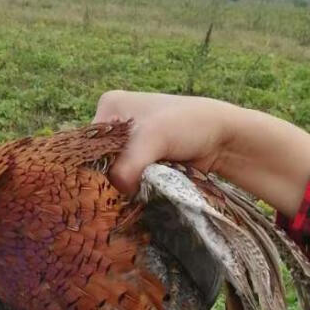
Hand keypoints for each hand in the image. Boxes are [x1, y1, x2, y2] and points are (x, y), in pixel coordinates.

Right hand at [93, 90, 309, 218]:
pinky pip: (128, 181)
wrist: (223, 138)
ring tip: (121, 204)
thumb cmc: (189, 125)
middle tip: (107, 201)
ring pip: (113, 174)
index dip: (90, 166)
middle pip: (98, 160)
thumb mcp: (153, 137)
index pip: (86, 142)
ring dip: (120, 188)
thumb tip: (115, 188)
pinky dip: (131, 192)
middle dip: (105, 179)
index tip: (93, 190)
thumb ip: (130, 162)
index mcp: (109, 105)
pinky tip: (131, 203)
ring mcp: (130, 145)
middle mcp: (115, 123)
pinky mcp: (143, 163)